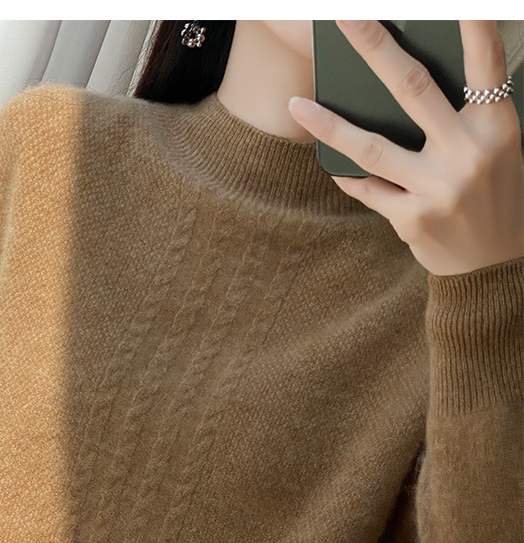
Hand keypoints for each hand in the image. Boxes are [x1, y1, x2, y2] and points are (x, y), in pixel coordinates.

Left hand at [288, 21, 523, 275]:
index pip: (485, 62)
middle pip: (411, 87)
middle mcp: (467, 153)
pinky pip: (369, 189)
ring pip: (371, 147)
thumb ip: (462, 118)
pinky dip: (348, 175)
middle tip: (344, 17)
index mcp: (496, 126)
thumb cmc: (494, 196)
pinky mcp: (414, 219)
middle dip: (375, 46)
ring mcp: (438, 189)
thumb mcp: (497, 150)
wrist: (495, 267)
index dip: (473, 22)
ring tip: (296, 105)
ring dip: (328, 125)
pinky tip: (330, 163)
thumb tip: (398, 87)